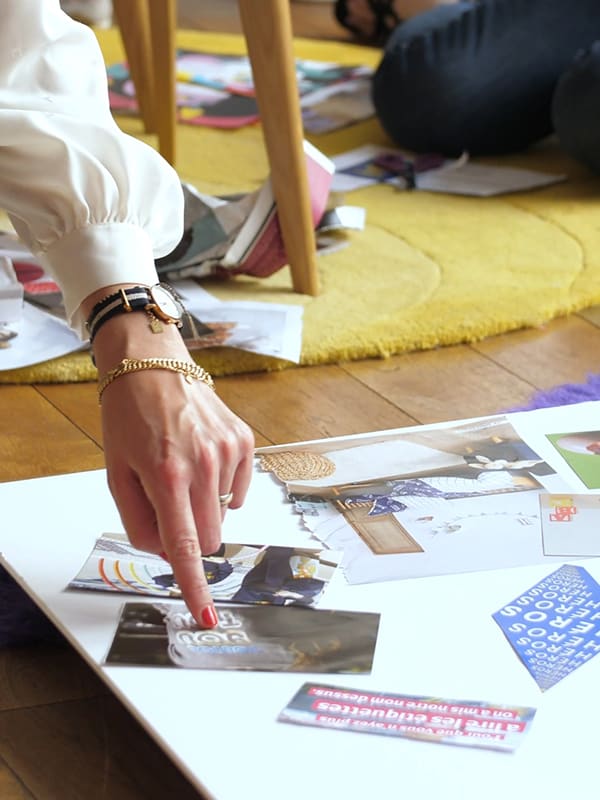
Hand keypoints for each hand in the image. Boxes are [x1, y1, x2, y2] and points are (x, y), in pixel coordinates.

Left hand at [84, 293, 254, 627]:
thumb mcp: (117, 473)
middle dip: (190, 534)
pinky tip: (203, 460)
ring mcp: (229, 451)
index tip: (206, 616)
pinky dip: (221, 487)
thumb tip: (167, 552)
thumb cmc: (129, 419)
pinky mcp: (244, 441)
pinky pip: (239, 489)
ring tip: (181, 466)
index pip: (184, 546)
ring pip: (223, 513)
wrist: (153, 367)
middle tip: (167, 501)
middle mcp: (203, 464)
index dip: (194, 586)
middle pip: (210, 537)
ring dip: (202, 504)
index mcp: (166, 475)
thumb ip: (139, 521)